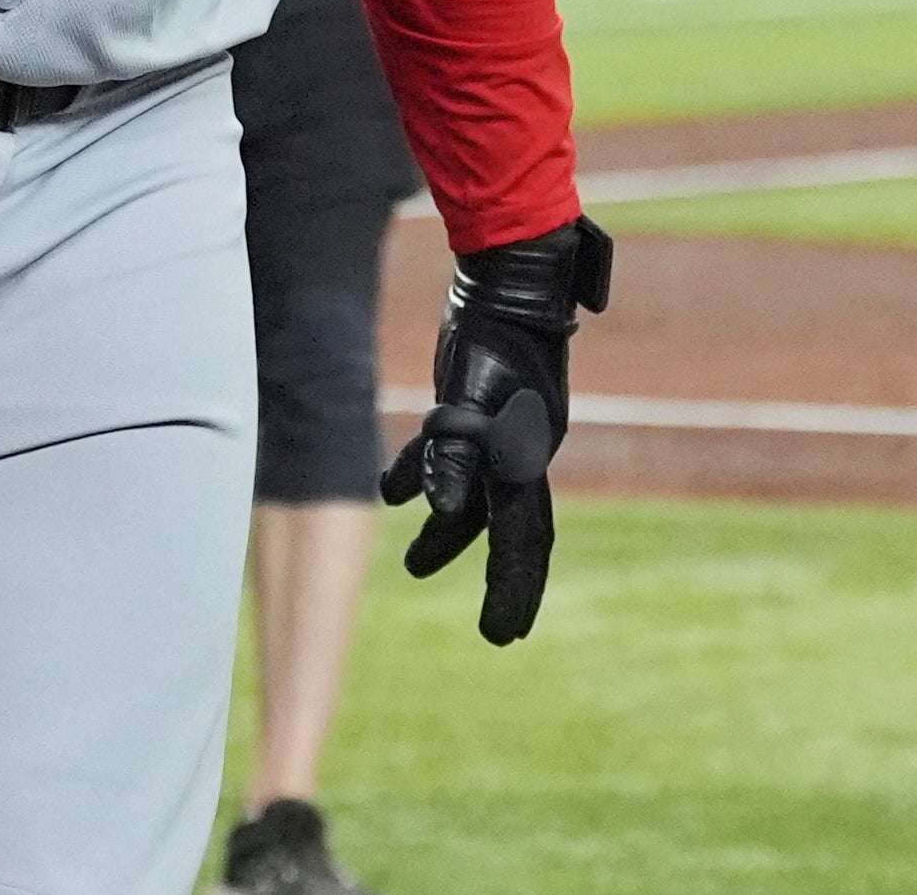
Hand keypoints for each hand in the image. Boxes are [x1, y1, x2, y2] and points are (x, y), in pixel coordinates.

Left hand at [382, 213, 613, 643]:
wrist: (507, 282)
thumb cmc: (493, 338)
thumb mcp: (470, 396)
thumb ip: (455, 453)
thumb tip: (440, 511)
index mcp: (524, 461)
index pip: (523, 541)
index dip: (513, 590)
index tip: (502, 634)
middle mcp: (521, 455)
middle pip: (511, 531)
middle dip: (499, 579)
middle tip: (492, 631)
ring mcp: (503, 434)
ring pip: (476, 498)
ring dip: (446, 533)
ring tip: (411, 565)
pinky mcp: (477, 410)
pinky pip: (452, 456)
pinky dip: (424, 475)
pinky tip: (391, 491)